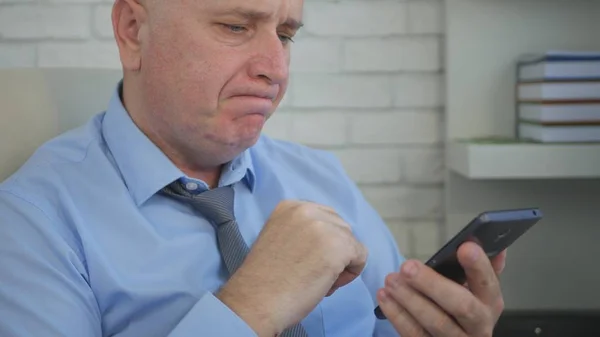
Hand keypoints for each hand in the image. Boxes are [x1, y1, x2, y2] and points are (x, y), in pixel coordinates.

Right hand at [216, 200, 367, 336]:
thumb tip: (329, 240)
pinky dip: (351, 272)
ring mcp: (324, 226)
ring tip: (318, 279)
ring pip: (351, 241)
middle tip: (313, 272)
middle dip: (333, 250)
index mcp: (289, 206)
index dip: (321, 242)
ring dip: (341, 262)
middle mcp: (307, 209)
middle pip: (340, 227)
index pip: (324, 218)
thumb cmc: (265, 279)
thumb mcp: (280, 238)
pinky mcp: (338, 246)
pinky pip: (361, 255)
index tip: (306, 260)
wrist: (256, 301)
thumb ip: (301, 231)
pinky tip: (328, 284)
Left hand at [377, 242, 506, 336]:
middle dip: (432, 284)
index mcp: (490, 302)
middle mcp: (479, 324)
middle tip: (408, 267)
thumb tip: (483, 240)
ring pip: (436, 322)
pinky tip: (385, 297)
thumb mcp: (477, 288)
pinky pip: (414, 335)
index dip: (478, 266)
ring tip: (391, 280)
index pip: (488, 282)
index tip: (464, 247)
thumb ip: (481, 266)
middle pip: (461, 306)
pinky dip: (397, 315)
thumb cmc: (464, 305)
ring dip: (409, 299)